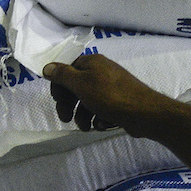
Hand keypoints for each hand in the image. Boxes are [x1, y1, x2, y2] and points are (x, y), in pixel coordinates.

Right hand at [42, 54, 180, 138]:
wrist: (143, 113)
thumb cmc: (109, 96)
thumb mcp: (81, 84)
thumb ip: (62, 75)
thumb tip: (47, 67)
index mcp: (92, 63)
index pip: (67, 70)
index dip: (59, 86)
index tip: (57, 100)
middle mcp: (101, 72)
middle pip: (75, 88)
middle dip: (69, 105)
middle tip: (65, 119)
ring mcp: (110, 87)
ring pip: (87, 101)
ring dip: (83, 116)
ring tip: (86, 127)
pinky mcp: (118, 102)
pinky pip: (101, 109)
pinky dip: (98, 118)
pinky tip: (103, 124)